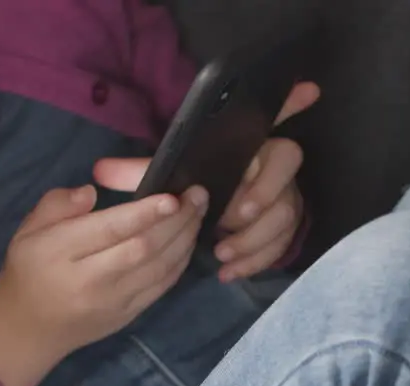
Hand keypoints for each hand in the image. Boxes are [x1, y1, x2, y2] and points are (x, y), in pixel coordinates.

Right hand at [0, 184, 207, 385]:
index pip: (110, 230)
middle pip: (143, 247)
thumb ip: (57, 205)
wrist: (29, 330)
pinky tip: (188, 240)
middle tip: (199, 194)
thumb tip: (91, 192)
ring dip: (184, 238)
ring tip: (199, 212)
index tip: (172, 195)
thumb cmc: (28, 271)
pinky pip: (161, 286)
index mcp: (60, 252)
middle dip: (176, 220)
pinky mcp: (129, 314)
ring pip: (158, 267)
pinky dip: (180, 262)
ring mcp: (113, 301)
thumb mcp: (28, 230)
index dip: (145, 212)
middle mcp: (90, 279)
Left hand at [94, 82, 320, 282]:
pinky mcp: (283, 228)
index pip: (273, 117)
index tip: (308, 90)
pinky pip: (280, 243)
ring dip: (254, 236)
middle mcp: (270, 165)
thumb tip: (100, 172)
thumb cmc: (189, 192)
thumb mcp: (164, 179)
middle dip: (263, 194)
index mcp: (246, 143)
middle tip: (234, 216)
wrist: (205, 229)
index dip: (291, 102)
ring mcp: (282, 197)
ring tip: (222, 252)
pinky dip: (255, 260)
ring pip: (284, 212)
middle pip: (286, 167)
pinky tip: (230, 270)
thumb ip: (138, 174)